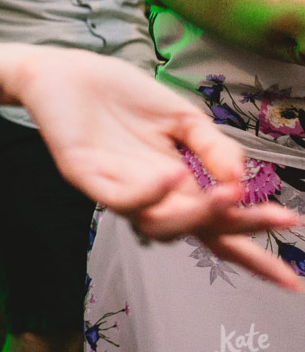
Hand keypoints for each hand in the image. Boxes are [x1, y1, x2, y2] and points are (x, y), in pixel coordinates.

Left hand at [18, 49, 303, 289]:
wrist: (69, 69)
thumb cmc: (123, 95)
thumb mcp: (185, 118)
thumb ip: (216, 149)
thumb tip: (242, 182)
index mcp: (178, 185)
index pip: (218, 228)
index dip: (252, 255)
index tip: (292, 283)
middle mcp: (151, 195)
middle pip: (198, 231)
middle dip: (239, 228)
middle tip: (275, 215)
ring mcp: (117, 189)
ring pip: (161, 226)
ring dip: (199, 214)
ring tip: (226, 192)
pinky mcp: (86, 177)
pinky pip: (119, 200)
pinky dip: (150, 194)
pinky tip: (173, 175)